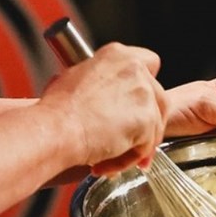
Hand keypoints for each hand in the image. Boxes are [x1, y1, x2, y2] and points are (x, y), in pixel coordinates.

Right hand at [39, 43, 166, 176]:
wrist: (56, 129)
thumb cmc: (57, 110)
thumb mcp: (74, 79)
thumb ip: (98, 82)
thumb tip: (99, 91)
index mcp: (118, 55)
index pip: (149, 63)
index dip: (145, 87)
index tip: (135, 103)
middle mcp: (135, 69)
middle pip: (159, 99)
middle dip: (147, 123)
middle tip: (128, 140)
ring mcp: (144, 94)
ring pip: (154, 126)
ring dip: (134, 145)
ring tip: (108, 156)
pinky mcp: (148, 120)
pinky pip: (145, 147)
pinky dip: (126, 159)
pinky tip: (105, 161)